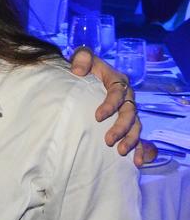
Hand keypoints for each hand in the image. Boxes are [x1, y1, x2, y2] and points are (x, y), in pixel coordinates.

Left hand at [69, 46, 149, 165]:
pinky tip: (136, 162)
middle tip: (109, 140)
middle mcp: (126, 95)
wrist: (84, 73)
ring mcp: (127, 109)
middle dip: (121, 127)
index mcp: (116, 80)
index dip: (110, 104)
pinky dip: (139, 148)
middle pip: (129, 112)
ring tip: (121, 152)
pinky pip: (137, 135)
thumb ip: (81, 58)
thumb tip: (79, 70)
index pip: (117, 91)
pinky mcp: (126, 122)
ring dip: (131, 139)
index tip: (97, 116)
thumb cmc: (83, 66)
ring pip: (135, 125)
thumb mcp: (81, 57)